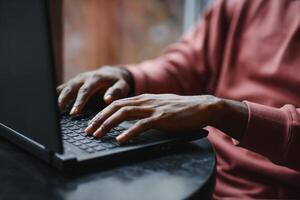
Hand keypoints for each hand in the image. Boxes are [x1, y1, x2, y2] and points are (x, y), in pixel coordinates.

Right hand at [57, 66, 132, 115]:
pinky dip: (55, 96)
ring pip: (64, 87)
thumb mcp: (122, 86)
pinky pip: (62, 88)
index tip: (74, 113)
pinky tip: (51, 105)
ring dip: (57, 98)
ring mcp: (77, 79)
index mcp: (96, 78)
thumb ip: (116, 92)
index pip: (85, 90)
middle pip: (70, 88)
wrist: (112, 74)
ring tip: (53, 111)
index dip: (79, 102)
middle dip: (63, 100)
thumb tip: (107, 99)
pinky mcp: (73, 82)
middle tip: (58, 112)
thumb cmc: (117, 82)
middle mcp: (84, 77)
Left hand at [85, 94, 225, 143]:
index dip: (102, 113)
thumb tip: (132, 118)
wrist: (201, 106)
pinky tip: (120, 139)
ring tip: (97, 135)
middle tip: (88, 131)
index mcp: (143, 98)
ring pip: (124, 114)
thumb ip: (145, 109)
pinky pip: (142, 125)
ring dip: (108, 125)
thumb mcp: (159, 106)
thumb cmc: (180, 108)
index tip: (92, 123)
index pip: (117, 103)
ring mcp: (153, 108)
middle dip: (99, 119)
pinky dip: (129, 132)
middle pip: (116, 107)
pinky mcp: (162, 117)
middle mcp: (145, 101)